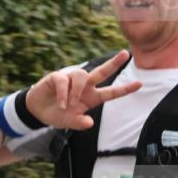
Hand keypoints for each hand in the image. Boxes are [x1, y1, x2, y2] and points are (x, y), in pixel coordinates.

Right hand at [25, 50, 141, 129]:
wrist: (37, 110)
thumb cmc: (57, 114)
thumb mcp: (68, 123)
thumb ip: (79, 123)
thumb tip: (89, 123)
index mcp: (92, 97)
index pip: (111, 92)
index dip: (124, 89)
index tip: (140, 84)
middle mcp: (84, 86)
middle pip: (101, 72)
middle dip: (114, 63)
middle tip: (125, 54)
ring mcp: (71, 79)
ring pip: (82, 76)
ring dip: (77, 91)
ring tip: (69, 104)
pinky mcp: (57, 77)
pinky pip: (63, 81)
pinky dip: (62, 94)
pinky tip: (60, 103)